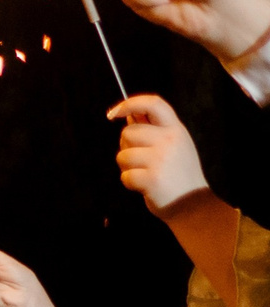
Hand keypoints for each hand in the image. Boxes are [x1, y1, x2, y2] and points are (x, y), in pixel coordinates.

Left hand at [111, 94, 209, 215]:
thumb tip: (129, 115)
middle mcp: (170, 140)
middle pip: (128, 132)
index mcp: (175, 129)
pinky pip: (125, 176)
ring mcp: (161, 158)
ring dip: (127, 167)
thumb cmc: (178, 174)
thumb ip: (154, 130)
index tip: (113, 113)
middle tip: (141, 160)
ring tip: (145, 173)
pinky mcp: (152, 178)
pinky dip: (130, 183)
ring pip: (122, 155)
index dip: (130, 103)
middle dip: (126, 146)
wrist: (193, 203)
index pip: (153, 104)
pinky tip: (145, 186)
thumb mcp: (174, 145)